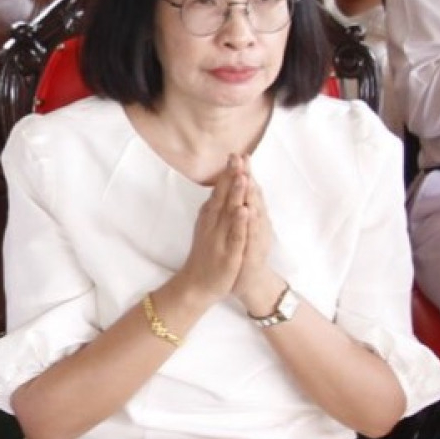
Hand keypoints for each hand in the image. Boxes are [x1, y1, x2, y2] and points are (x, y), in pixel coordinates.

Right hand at [173, 168, 249, 307]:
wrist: (196, 284)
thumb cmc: (205, 254)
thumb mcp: (207, 226)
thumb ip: (214, 207)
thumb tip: (221, 186)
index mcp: (209, 216)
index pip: (220, 190)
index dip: (228, 173)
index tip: (236, 154)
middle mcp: (212, 223)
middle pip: (224, 196)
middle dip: (232, 176)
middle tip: (238, 156)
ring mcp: (219, 238)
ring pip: (229, 213)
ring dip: (235, 194)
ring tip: (242, 176)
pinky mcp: (228, 253)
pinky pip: (234, 236)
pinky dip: (238, 223)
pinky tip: (243, 210)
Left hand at [224, 158, 286, 317]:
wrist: (247, 281)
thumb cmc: (242, 250)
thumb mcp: (239, 226)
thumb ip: (240, 206)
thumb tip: (237, 184)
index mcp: (251, 216)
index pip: (248, 190)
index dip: (244, 172)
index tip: (240, 154)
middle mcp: (257, 223)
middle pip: (252, 196)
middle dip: (248, 177)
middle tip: (244, 158)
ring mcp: (256, 237)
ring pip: (254, 213)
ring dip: (251, 195)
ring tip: (248, 178)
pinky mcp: (254, 252)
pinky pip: (252, 235)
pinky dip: (250, 223)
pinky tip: (248, 211)